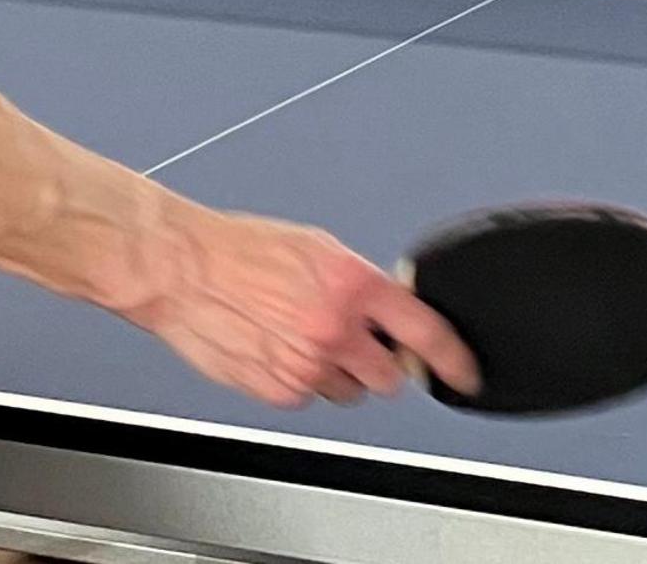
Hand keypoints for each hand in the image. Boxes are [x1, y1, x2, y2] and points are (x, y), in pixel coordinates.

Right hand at [117, 202, 480, 409]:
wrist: (181, 269)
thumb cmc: (240, 250)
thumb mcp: (317, 249)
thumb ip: (361, 284)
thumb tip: (392, 312)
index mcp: (353, 284)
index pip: (426, 332)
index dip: (453, 359)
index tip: (465, 373)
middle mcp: (336, 328)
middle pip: (390, 376)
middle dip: (378, 362)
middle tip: (351, 341)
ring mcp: (307, 364)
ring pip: (350, 391)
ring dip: (337, 373)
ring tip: (300, 338)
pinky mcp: (279, 390)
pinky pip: (309, 398)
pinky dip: (300, 381)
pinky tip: (275, 349)